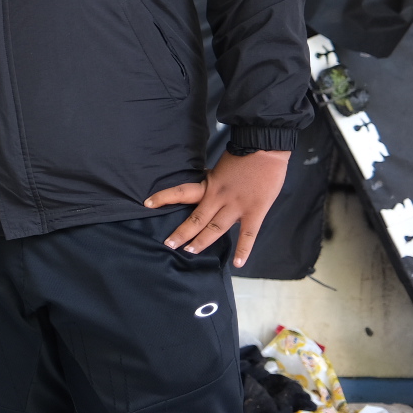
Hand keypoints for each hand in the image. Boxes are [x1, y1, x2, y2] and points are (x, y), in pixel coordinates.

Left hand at [146, 149, 290, 266]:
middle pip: (196, 218)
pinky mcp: (254, 212)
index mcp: (209, 184)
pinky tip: (236, 264)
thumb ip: (211, 180)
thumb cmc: (243, 155)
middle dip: (181, 233)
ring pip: (215, 229)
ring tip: (189, 252)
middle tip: (168, 244)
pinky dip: (242, 250)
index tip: (147, 204)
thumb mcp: (220, 166)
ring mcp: (236, 206)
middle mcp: (218, 197)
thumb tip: (201, 181)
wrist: (265, 148)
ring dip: (201, 242)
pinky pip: (248, 235)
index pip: (181, 192)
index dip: (163, 198)